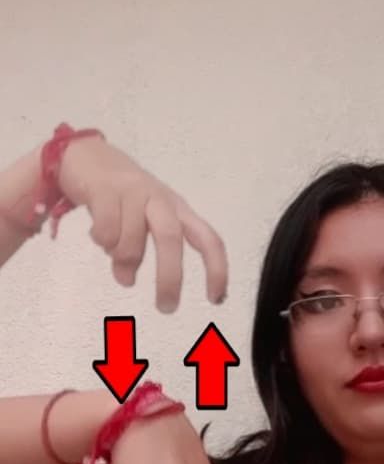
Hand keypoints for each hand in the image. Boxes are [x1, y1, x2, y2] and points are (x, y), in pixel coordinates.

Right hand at [57, 135, 226, 311]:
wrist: (86, 155)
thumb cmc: (120, 197)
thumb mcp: (138, 224)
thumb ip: (135, 255)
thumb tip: (126, 280)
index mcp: (177, 210)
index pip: (208, 239)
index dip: (217, 268)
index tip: (216, 299)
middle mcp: (160, 199)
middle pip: (171, 239)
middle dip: (169, 277)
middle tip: (165, 307)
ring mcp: (133, 191)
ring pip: (131, 240)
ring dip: (122, 258)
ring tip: (113, 256)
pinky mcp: (105, 189)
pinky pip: (106, 230)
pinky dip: (102, 242)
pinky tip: (98, 236)